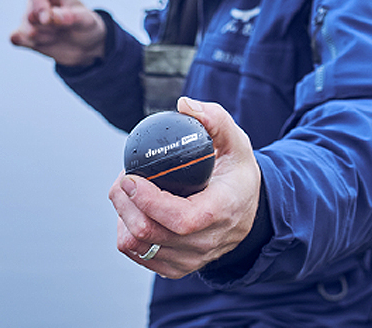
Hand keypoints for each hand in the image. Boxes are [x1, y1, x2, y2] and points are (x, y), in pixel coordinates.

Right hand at [10, 0, 106, 66]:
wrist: (85, 45)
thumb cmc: (85, 26)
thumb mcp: (86, 20)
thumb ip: (72, 17)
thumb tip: (54, 17)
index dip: (39, 5)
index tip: (47, 19)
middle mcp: (37, 4)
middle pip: (30, 14)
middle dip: (46, 28)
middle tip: (61, 31)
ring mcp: (29, 21)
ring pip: (25, 30)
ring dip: (42, 37)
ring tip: (57, 36)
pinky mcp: (25, 37)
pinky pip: (15, 38)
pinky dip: (24, 42)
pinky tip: (38, 44)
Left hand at [108, 97, 261, 278]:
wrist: (249, 210)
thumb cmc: (237, 171)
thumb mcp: (236, 141)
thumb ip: (215, 118)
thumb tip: (184, 104)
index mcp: (223, 210)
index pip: (182, 220)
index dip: (150, 201)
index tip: (131, 176)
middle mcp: (207, 242)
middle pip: (151, 233)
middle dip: (125, 202)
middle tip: (124, 176)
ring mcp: (190, 259)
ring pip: (138, 245)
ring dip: (123, 214)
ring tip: (129, 189)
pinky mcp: (176, 266)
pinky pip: (138, 253)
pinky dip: (127, 229)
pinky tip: (134, 208)